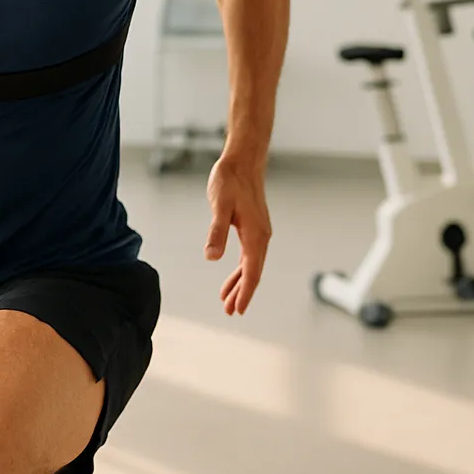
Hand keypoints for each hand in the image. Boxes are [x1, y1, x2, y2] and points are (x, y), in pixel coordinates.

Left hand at [204, 156, 271, 314]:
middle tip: (229, 311)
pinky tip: (231, 275)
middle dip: (241, 293)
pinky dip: (240, 268)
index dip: (244, 292)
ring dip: (240, 282)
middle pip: (253, 272)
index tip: (237, 310)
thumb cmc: (230, 181)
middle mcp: (262, 237)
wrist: (243, 162)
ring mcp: (259, 233)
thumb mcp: (219, 206)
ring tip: (227, 300)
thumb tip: (212, 257)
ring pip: (251, 265)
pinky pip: (249, 255)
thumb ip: (216, 232)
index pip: (252, 271)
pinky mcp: (254, 227)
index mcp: (256, 235)